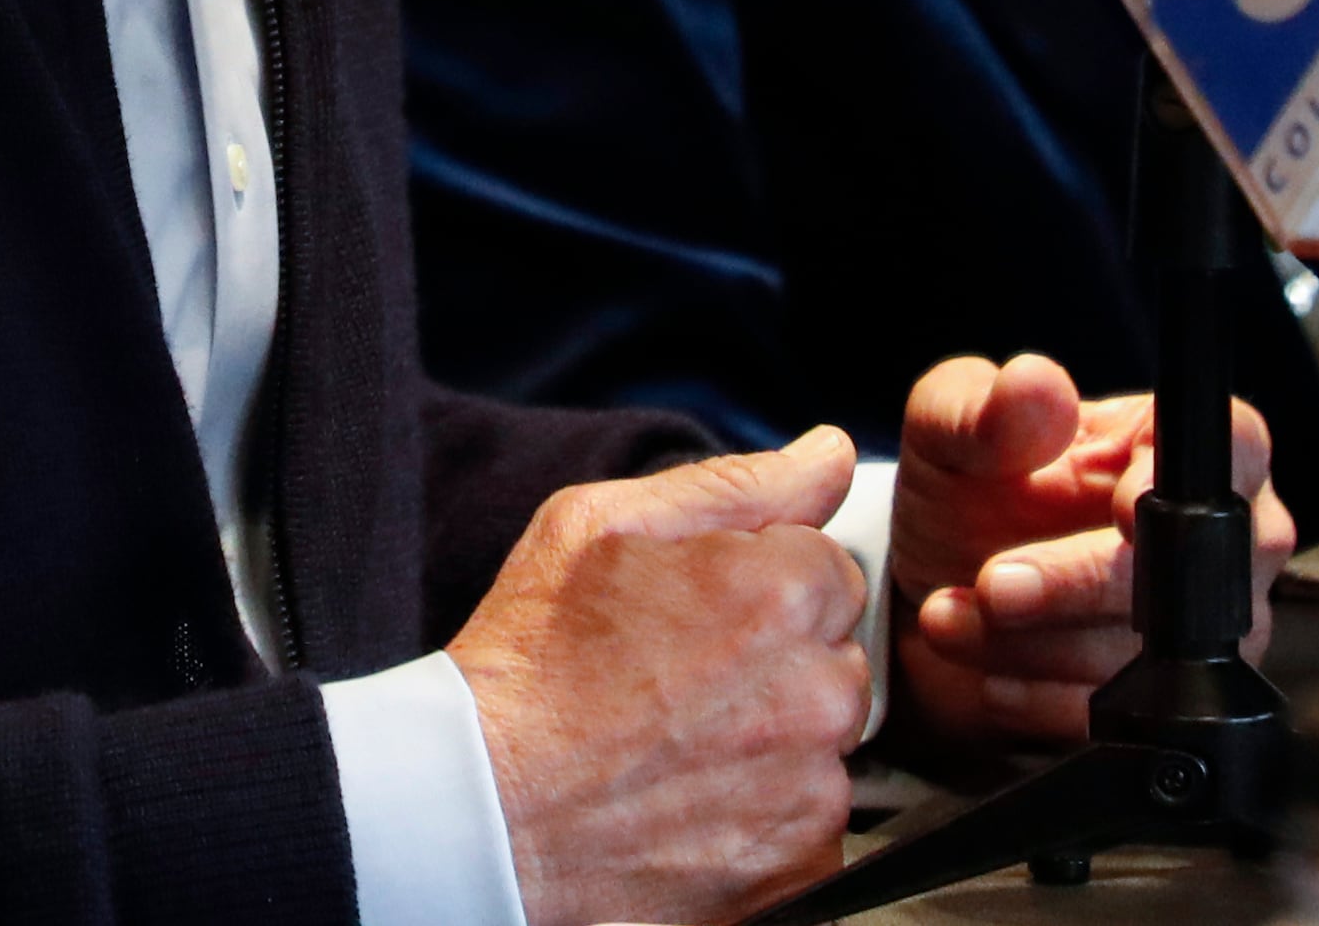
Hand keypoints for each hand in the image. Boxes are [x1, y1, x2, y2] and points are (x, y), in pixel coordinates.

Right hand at [452, 426, 875, 925]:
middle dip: (778, 661)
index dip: (761, 586)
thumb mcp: (599, 526)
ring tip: (676, 748)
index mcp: (779, 592)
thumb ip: (734, 484)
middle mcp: (815, 691)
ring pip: (825, 742)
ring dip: (774, 740)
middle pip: (837, 656)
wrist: (482, 814)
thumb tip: (828, 452)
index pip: (830, 569)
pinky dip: (766, 816)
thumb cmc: (528, 664)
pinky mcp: (801, 867)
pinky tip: (691, 803)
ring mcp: (812, 789)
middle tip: (680, 683)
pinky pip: (813, 823)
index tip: (700, 617)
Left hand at [890, 352, 1292, 743]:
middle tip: (992, 584)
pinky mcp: (1182, 704)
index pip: (1234, 444)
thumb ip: (986, 407)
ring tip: (951, 616)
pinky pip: (1131, 719)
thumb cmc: (969, 491)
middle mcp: (1226, 535)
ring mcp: (1215, 629)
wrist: (942, 590)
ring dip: (1038, 645)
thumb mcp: (950, 429)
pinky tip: (987, 667)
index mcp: (1187, 444)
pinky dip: (1041, 699)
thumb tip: (1035, 388)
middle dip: (1081, 583)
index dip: (1180, 484)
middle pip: (1196, 568)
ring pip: (1157, 655)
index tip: (1116, 512)